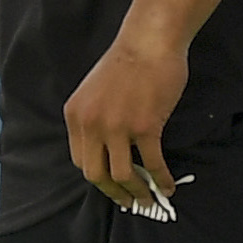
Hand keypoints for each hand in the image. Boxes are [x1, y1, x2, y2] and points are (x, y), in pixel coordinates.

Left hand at [64, 28, 184, 212]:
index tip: (111, 185)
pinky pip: (151, 163)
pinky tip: (167, 186)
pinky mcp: (145, 127)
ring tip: (149, 198)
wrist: (148, 42)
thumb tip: (107, 148)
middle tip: (129, 200)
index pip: (80, 160)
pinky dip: (160, 178)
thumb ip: (95, 119)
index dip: (97, 177)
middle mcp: (90, 124)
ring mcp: (117, 127)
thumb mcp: (94, 92)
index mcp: (75, 116)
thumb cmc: (127, 64)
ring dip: (137, 192)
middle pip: (94, 174)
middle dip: (113, 192)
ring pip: (121, 174)